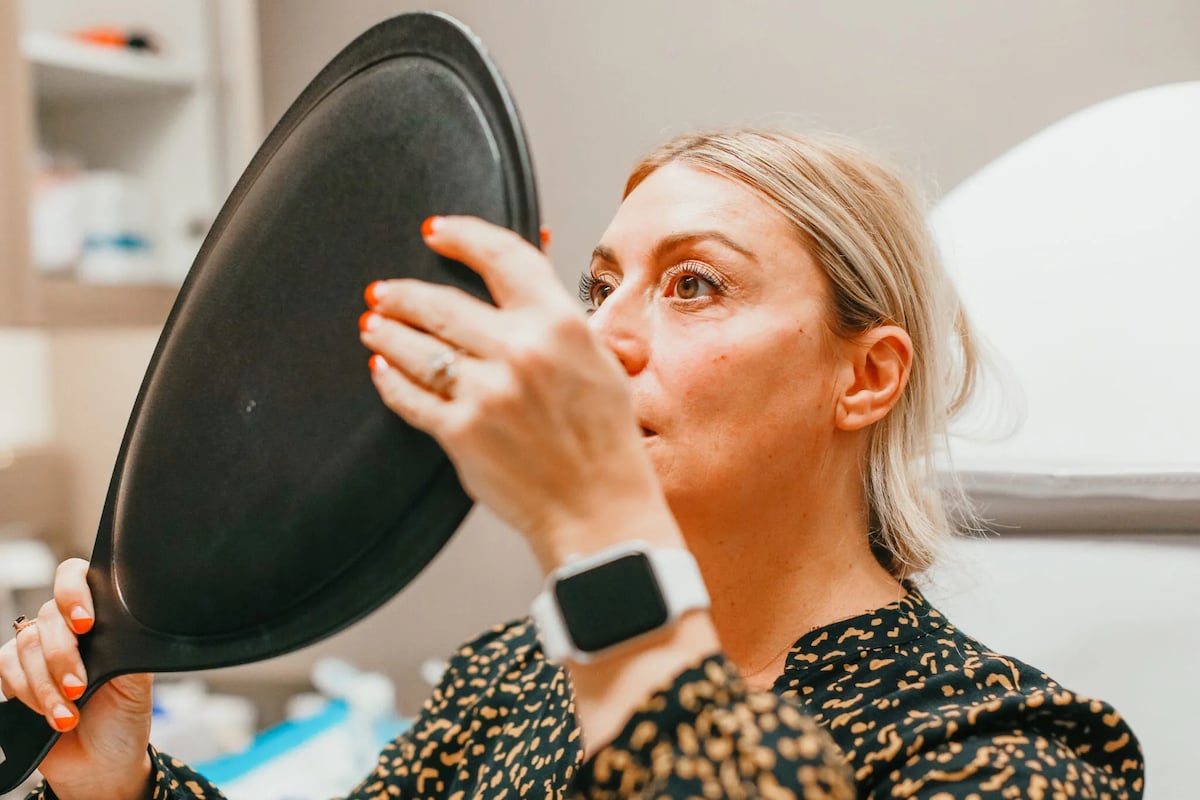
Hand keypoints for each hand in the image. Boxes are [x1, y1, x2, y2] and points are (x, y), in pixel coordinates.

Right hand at [0, 559, 152, 799]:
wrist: (102, 763)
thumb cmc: (124, 716)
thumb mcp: (137, 679)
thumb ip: (123, 646)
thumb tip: (113, 622)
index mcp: (102, 617)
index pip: (77, 577)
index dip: (73, 592)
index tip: (85, 623)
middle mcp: (67, 628)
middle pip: (47, 617)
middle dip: (62, 656)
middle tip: (80, 687)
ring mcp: (39, 651)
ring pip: (25, 645)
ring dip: (46, 685)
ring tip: (70, 714)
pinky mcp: (16, 675)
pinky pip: (6, 667)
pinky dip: (28, 693)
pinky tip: (51, 713)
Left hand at [360, 216, 680, 569]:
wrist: (598, 507)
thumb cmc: (603, 436)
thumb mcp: (597, 358)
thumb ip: (557, 307)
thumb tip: (537, 247)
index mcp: (561, 324)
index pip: (502, 255)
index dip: (462, 235)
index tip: (436, 231)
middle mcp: (521, 352)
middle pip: (442, 303)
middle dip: (403, 293)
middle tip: (383, 290)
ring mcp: (486, 394)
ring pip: (416, 347)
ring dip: (387, 331)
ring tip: (373, 324)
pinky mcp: (460, 433)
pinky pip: (410, 396)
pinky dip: (390, 379)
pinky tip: (383, 368)